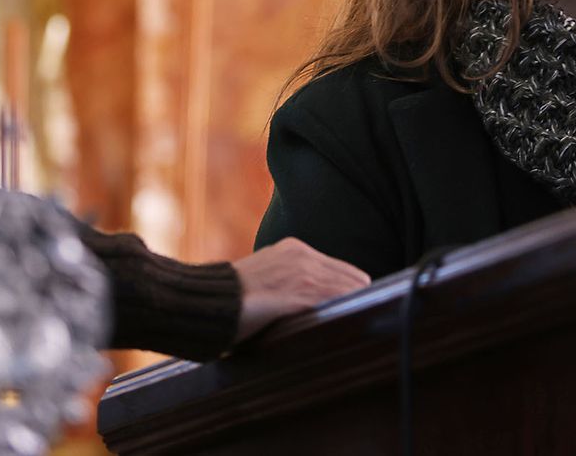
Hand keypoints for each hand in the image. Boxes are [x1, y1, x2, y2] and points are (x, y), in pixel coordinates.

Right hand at [231, 238, 370, 341]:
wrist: (205, 301)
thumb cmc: (232, 298)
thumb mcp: (267, 278)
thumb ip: (292, 283)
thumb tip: (314, 303)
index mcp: (295, 249)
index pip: (343, 270)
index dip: (353, 290)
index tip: (361, 307)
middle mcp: (302, 256)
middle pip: (353, 279)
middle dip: (360, 300)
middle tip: (369, 319)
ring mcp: (302, 274)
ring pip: (347, 291)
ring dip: (357, 308)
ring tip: (366, 324)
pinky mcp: (298, 295)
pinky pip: (335, 303)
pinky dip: (345, 313)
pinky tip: (350, 326)